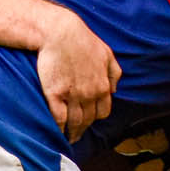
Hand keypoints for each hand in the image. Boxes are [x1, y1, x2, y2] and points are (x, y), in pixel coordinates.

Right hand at [34, 11, 120, 141]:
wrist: (60, 32)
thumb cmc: (83, 40)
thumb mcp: (106, 53)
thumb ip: (114, 73)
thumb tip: (114, 90)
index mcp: (103, 86)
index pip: (103, 112)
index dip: (95, 118)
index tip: (89, 121)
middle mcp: (90, 94)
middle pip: (89, 120)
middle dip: (84, 129)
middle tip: (77, 134)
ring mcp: (72, 95)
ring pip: (75, 122)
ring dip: (72, 133)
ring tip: (68, 138)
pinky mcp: (55, 94)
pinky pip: (59, 118)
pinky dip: (59, 128)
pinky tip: (57, 132)